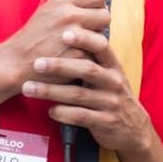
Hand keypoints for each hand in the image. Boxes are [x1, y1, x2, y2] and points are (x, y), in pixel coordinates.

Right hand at [0, 0, 110, 80]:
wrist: (15, 63)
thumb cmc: (33, 38)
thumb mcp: (48, 12)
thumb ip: (72, 6)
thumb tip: (100, 4)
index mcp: (62, 1)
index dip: (98, 7)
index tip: (90, 17)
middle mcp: (69, 15)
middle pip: (105, 15)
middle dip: (99, 26)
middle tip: (86, 35)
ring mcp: (74, 35)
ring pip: (103, 36)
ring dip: (95, 44)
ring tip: (80, 48)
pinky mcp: (78, 55)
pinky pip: (95, 55)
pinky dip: (88, 59)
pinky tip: (76, 61)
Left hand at [19, 27, 157, 154]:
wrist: (134, 129)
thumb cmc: (113, 96)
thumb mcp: (111, 76)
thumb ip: (94, 59)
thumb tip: (69, 33)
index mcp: (114, 67)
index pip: (101, 47)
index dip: (84, 39)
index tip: (64, 32)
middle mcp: (113, 82)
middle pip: (87, 69)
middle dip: (60, 65)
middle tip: (36, 63)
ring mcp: (110, 103)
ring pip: (78, 95)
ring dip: (51, 91)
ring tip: (28, 88)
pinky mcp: (105, 122)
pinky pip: (81, 116)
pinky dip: (63, 113)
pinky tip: (50, 111)